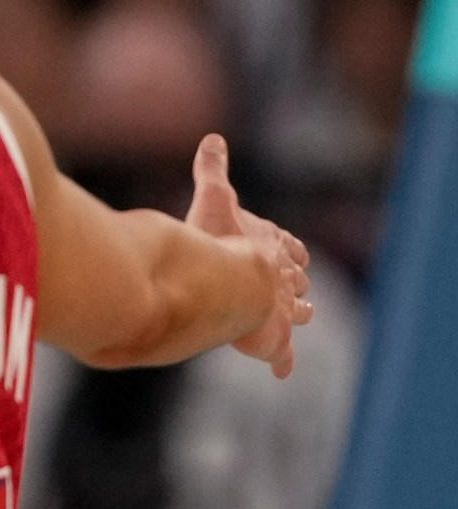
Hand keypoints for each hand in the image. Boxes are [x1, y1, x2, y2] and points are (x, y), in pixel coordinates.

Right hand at [185, 135, 312, 377]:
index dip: (287, 248)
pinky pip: (281, 355)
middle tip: (294, 288)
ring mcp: (279, 314)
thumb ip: (213, 171)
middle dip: (294, 285)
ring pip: (294, 316)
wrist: (235, 285)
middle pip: (295, 282)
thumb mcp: (216, 199)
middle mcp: (281, 282)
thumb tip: (213, 137)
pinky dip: (283, 361)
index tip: (292, 250)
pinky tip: (283, 370)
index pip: (287, 246)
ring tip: (295, 320)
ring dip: (294, 317)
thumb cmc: (223, 243)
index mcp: (272, 249)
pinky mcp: (273, 343)